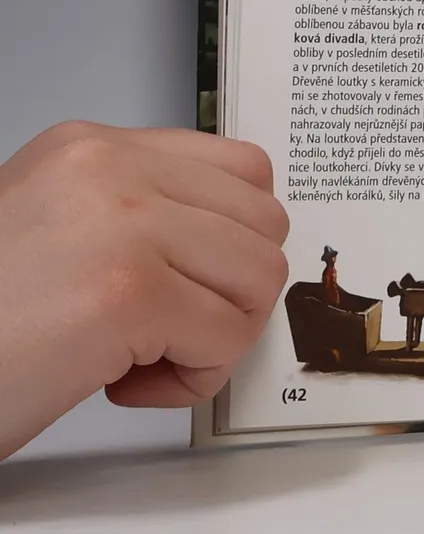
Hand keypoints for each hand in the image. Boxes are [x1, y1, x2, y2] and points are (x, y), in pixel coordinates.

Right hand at [0, 122, 288, 458]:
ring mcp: (123, 226)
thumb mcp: (50, 229)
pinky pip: (228, 338)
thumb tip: (223, 240)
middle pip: (263, 222)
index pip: (242, 170)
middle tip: (166, 330)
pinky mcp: (129, 295)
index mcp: (89, 149)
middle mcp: (109, 170)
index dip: (234, 241)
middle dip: (231, 290)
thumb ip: (134, 213)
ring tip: (142, 357)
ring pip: (259, 276)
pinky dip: (192, 379)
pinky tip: (122, 384)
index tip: (194, 281)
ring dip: (216, 336)